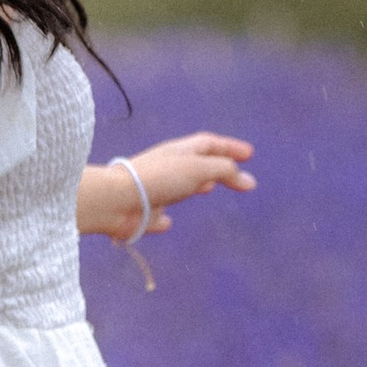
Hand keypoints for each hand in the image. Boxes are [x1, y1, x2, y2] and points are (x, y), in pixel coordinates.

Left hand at [107, 133, 256, 243]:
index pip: (209, 144)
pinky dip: (166, 218)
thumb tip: (248, 180)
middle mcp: (166, 167)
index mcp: (179, 151)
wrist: (117, 200)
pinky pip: (158, 214)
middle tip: (234, 173)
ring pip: (179, 185)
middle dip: (217, 166)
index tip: (249, 154)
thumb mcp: (198, 168)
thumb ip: (224, 171)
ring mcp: (154, 190)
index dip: (230, 147)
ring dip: (196, 185)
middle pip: (197, 163)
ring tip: (208, 189)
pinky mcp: (143, 213)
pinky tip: (168, 222)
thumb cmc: (159, 179)